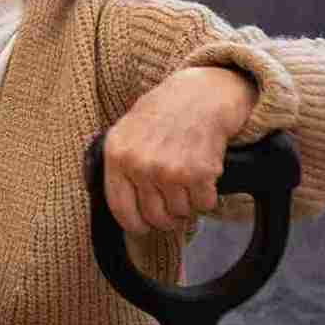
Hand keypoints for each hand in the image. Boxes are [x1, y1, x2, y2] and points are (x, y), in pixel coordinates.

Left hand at [102, 67, 257, 233]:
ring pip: (181, 213)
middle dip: (166, 217)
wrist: (199, 96)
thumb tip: (120, 206)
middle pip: (155, 217)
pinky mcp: (200, 173)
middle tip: (172, 203)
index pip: (121, 209)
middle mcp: (142, 166)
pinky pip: (204, 205)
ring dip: (187, 204)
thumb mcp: (125, 132)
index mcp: (118, 156)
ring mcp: (171, 170)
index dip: (135, 225)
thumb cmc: (161, 115)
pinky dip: (206, 197)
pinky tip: (202, 176)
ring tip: (185, 181)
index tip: (143, 228)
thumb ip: (119, 166)